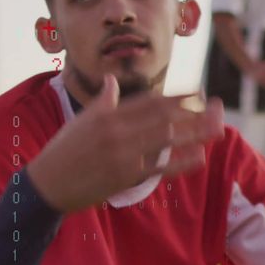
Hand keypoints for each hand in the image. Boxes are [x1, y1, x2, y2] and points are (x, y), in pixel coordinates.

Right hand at [27, 74, 224, 212]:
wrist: (47, 184)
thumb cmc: (63, 150)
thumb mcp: (81, 119)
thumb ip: (103, 100)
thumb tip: (111, 79)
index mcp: (109, 114)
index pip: (150, 101)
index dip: (177, 97)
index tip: (198, 92)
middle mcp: (118, 131)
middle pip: (164, 117)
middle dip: (193, 111)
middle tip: (218, 107)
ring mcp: (123, 155)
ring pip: (166, 140)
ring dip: (194, 133)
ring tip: (217, 127)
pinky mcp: (125, 177)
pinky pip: (159, 169)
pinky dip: (180, 163)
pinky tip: (199, 157)